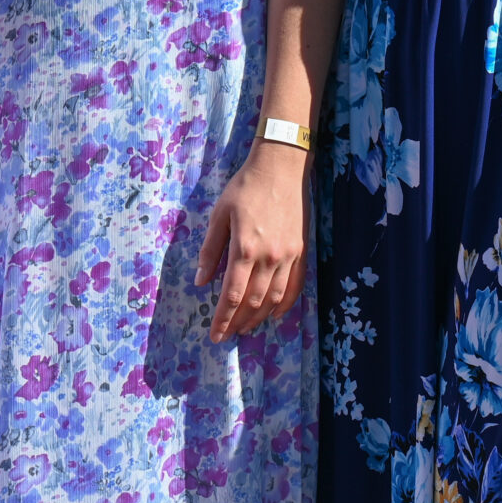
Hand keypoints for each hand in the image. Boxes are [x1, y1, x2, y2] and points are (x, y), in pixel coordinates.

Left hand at [195, 141, 309, 341]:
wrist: (281, 168)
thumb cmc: (244, 188)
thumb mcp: (219, 215)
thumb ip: (210, 250)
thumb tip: (200, 281)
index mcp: (244, 249)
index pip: (232, 295)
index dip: (222, 318)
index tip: (215, 335)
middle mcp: (268, 258)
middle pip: (253, 302)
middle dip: (238, 322)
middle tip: (228, 335)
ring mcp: (288, 256)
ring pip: (274, 298)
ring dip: (259, 318)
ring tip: (247, 328)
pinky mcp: (301, 251)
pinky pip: (295, 286)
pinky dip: (285, 304)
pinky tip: (275, 314)